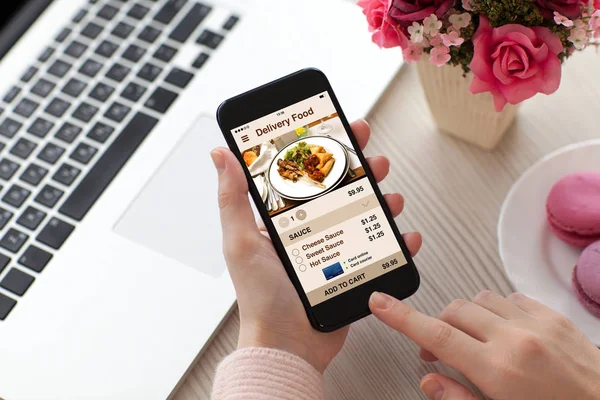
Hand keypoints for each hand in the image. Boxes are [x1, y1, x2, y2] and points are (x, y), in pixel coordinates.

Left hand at [211, 120, 421, 372]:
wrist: (287, 344)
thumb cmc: (259, 296)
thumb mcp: (240, 240)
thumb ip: (232, 197)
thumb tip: (220, 154)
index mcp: (283, 219)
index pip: (305, 175)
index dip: (324, 150)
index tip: (338, 128)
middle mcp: (309, 231)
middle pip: (339, 190)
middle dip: (359, 169)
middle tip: (372, 157)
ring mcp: (333, 250)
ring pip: (363, 215)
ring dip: (381, 201)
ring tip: (391, 197)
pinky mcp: (352, 271)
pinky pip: (380, 250)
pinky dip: (397, 242)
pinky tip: (405, 235)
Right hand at [369, 290, 599, 399]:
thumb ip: (459, 399)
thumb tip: (429, 381)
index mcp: (498, 370)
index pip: (436, 335)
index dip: (402, 318)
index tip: (381, 304)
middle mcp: (515, 339)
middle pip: (454, 312)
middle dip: (438, 326)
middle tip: (438, 351)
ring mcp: (536, 323)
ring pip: (479, 300)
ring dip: (467, 317)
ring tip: (474, 342)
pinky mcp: (553, 316)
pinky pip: (510, 298)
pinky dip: (497, 310)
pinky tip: (503, 331)